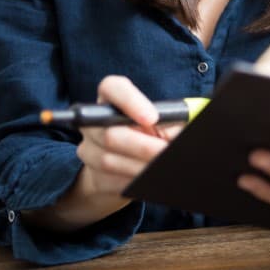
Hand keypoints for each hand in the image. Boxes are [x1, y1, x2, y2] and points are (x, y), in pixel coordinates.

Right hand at [26, 75, 179, 231]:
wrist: (134, 165)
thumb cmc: (155, 134)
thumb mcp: (167, 122)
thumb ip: (173, 119)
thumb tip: (180, 128)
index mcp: (113, 98)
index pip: (112, 88)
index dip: (130, 101)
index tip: (152, 118)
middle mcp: (94, 122)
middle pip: (110, 134)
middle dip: (144, 147)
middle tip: (167, 151)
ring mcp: (89, 150)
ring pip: (110, 161)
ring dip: (143, 166)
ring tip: (164, 164)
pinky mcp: (93, 177)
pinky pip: (112, 181)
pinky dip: (136, 181)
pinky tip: (151, 177)